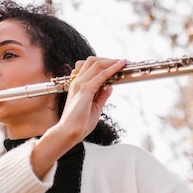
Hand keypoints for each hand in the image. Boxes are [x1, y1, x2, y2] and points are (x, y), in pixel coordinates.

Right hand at [31, 57, 125, 178]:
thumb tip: (110, 87)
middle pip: (92, 61)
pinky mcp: (86, 90)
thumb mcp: (95, 107)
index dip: (103, 63)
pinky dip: (112, 69)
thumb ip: (101, 96)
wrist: (69, 132)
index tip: (115, 65)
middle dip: (107, 59)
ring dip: (112, 62)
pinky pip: (101, 75)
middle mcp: (78, 82)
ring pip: (97, 65)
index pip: (89, 67)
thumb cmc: (79, 124)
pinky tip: (120, 67)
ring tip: (123, 62)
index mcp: (78, 86)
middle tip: (121, 62)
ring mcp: (81, 84)